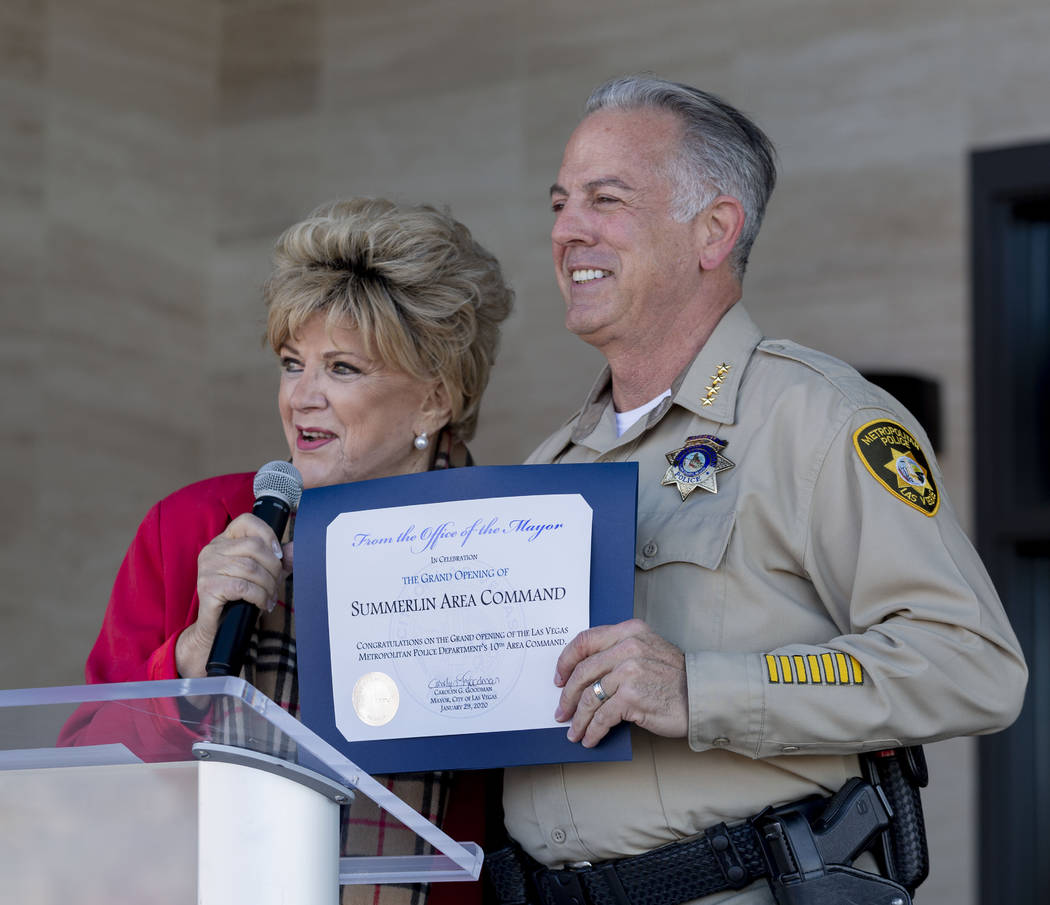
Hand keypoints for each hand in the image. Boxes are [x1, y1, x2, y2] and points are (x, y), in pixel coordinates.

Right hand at [175, 514, 289, 677]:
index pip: (246, 521)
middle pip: (254, 546)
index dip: (268, 534)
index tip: (279, 555)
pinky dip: (259, 596)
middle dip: (273, 567)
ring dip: (268, 585)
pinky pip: (242, 587)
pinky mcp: (208, 587)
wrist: (217, 628)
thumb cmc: (239, 598)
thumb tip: (296, 548)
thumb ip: (278, 560)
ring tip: (270, 597)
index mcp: (223, 541)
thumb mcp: (261, 575)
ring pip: (251, 568)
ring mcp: (207, 568)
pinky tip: (262, 604)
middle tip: (276, 584)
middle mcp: (212, 550)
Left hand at [554, 618, 687, 746]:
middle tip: (561, 711)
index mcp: (629, 632)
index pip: (585, 640)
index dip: (566, 661)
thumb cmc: (675, 677)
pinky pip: (602, 717)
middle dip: (567, 696)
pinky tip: (590, 739)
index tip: (559, 678)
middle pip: (582, 672)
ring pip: (589, 697)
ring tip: (574, 732)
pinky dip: (592, 731)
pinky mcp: (632, 697)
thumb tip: (586, 675)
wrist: (702, 695)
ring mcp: (629, 672)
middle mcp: (627, 647)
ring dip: (578, 719)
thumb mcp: (648, 650)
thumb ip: (620, 652)